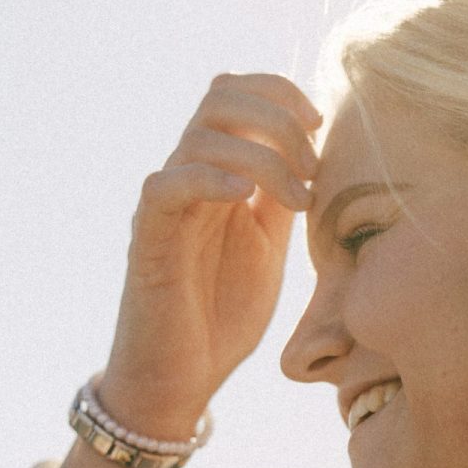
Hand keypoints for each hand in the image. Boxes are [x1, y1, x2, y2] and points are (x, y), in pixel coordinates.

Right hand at [102, 72, 321, 434]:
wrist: (181, 376)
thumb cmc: (223, 313)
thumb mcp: (270, 246)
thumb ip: (282, 198)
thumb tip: (315, 155)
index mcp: (219, 171)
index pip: (235, 94)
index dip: (279, 91)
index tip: (321, 122)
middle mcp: (189, 176)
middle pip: (219, 97)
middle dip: (277, 116)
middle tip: (313, 162)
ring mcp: (165, 204)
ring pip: (200, 136)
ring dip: (261, 156)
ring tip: (298, 199)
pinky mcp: (147, 238)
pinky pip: (166, 186)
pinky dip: (210, 178)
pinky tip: (245, 197)